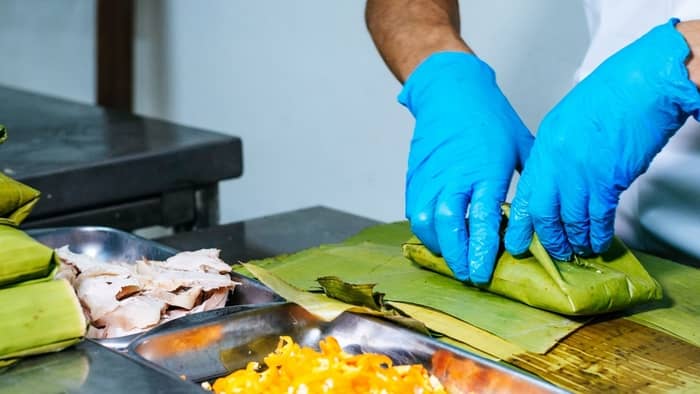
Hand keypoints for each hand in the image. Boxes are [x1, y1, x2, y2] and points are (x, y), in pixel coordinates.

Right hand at [401, 52, 532, 282]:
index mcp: (485, 171)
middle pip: (448, 226)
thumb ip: (530, 180)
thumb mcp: (520, 145)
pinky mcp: (415, 175)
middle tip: (469, 275)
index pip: (482, 220)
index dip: (482, 250)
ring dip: (438, 246)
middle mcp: (454, 177)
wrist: (450, 90)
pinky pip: (413, 209)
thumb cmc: (489, 116)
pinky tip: (437, 236)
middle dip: (457, 256)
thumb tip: (543, 209)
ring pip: (425, 221)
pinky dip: (424, 228)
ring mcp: (431, 176)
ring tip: (453, 259)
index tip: (484, 272)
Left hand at [505, 19, 699, 259]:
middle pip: (542, 211)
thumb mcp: (569, 120)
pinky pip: (597, 217)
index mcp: (545, 144)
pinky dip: (598, 233)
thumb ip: (558, 151)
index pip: (526, 191)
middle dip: (547, 237)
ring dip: (575, 240)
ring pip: (570, 219)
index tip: (516, 239)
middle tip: (553, 251)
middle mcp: (557, 161)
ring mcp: (580, 172)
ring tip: (578, 250)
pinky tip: (599, 241)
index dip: (520, 220)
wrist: (645, 83)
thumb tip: (557, 177)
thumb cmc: (613, 93)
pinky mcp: (608, 181)